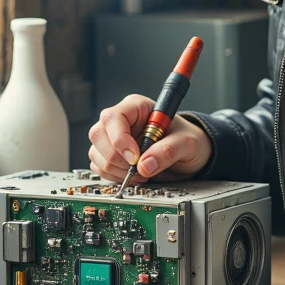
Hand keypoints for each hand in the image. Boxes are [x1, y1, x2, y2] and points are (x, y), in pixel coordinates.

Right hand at [88, 94, 211, 182]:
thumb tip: (145, 165)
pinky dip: (115, 176)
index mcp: (136, 107)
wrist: (188, 154)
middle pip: (97, 135)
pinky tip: (135, 176)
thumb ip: (168, 150)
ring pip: (96, 153)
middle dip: (116, 157)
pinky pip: (99, 167)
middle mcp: (120, 121)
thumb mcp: (186, 142)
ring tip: (142, 172)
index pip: (113, 118)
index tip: (134, 158)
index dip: (119, 139)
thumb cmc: (186, 139)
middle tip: (139, 168)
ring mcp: (112, 138)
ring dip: (117, 170)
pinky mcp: (111, 155)